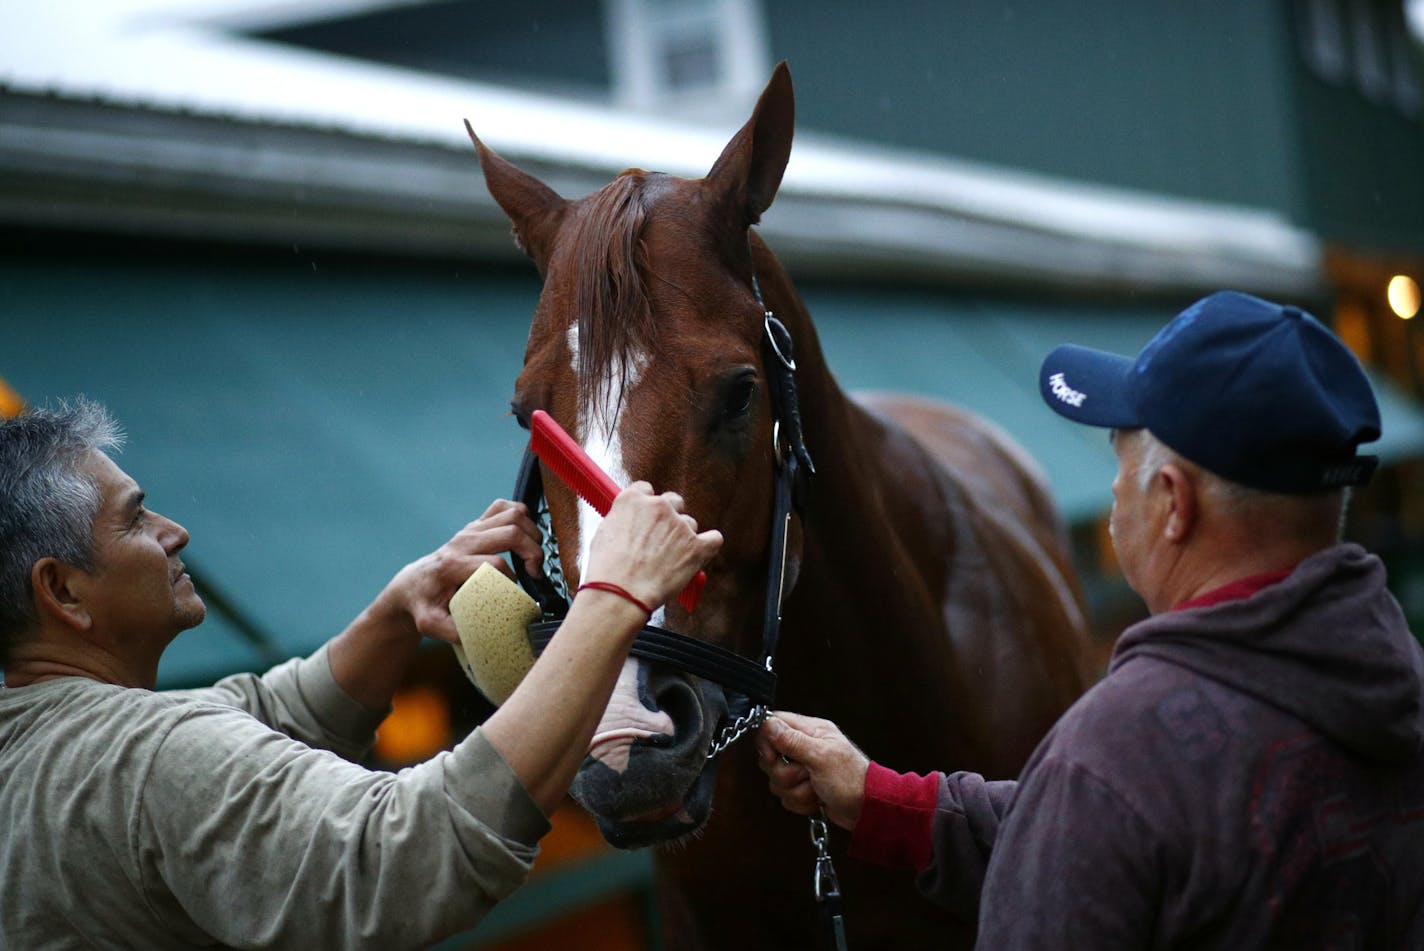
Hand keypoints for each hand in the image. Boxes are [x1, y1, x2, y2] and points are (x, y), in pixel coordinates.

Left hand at [385, 499, 543, 644]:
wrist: (413, 584)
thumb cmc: (424, 603)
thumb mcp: (430, 623)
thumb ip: (453, 630)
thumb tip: (484, 634)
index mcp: (453, 565)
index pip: (495, 564)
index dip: (512, 579)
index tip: (515, 593)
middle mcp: (463, 542)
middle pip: (510, 532)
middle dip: (532, 551)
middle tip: (535, 572)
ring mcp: (470, 530)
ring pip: (512, 515)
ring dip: (531, 533)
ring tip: (533, 555)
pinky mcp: (475, 524)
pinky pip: (504, 507)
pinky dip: (521, 516)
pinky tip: (524, 535)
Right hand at [582, 482, 721, 610]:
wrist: (620, 593)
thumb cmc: (607, 570)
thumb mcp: (604, 534)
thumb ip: (623, 521)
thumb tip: (631, 526)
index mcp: (632, 500)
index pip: (646, 490)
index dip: (647, 505)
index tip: (647, 517)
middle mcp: (658, 506)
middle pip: (673, 501)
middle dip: (669, 517)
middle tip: (661, 538)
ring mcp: (679, 525)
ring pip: (689, 523)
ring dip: (683, 537)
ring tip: (669, 559)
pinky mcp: (696, 546)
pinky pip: (713, 539)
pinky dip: (708, 545)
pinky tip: (701, 553)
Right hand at [756, 710, 869, 831]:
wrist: (867, 809)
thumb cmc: (852, 779)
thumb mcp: (821, 756)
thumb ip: (792, 740)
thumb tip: (768, 723)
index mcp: (811, 731)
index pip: (774, 724)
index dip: (767, 741)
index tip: (773, 756)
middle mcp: (805, 748)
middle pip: (771, 757)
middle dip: (785, 773)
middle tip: (805, 774)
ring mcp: (804, 769)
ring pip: (777, 780)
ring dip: (796, 790)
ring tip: (816, 788)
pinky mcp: (804, 788)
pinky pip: (786, 796)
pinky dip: (801, 802)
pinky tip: (817, 799)